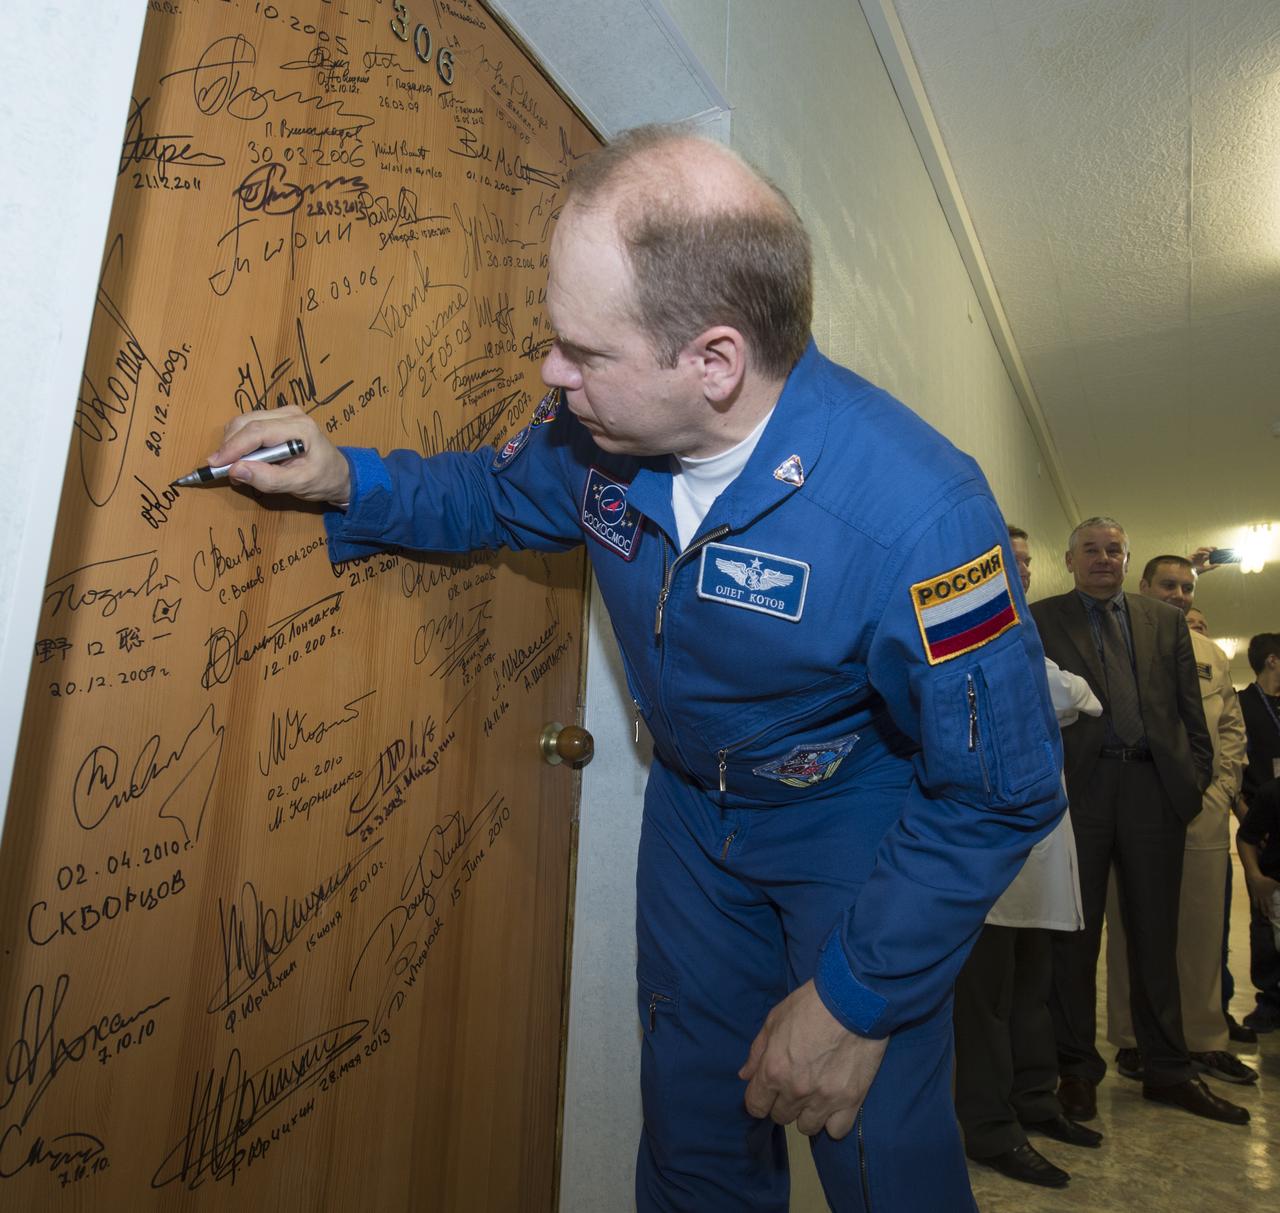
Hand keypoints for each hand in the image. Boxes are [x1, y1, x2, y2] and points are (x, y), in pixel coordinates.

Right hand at [208, 406, 350, 505]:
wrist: (338, 474)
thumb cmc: (323, 479)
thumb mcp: (299, 485)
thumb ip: (268, 479)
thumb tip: (236, 470)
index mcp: (300, 428)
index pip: (257, 432)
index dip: (233, 447)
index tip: (215, 464)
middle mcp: (290, 414)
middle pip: (246, 422)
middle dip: (229, 446)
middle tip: (223, 470)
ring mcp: (283, 413)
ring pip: (244, 422)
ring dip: (233, 444)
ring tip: (236, 468)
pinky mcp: (277, 418)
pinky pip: (249, 425)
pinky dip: (240, 442)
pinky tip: (245, 459)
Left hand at [738, 980, 887, 1138]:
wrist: (853, 1000)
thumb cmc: (809, 1005)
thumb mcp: (774, 1019)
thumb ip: (757, 1051)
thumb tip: (745, 1076)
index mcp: (773, 1070)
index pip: (755, 1106)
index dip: (759, 1099)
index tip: (768, 1091)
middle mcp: (795, 1091)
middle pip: (780, 1117)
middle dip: (783, 1102)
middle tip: (795, 1084)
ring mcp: (824, 1099)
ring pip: (806, 1128)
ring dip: (807, 1113)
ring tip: (815, 1094)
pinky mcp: (850, 1101)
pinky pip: (835, 1131)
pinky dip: (833, 1121)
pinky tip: (834, 1104)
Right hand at [1189, 546, 1217, 574]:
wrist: (1189, 574)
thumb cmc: (1196, 571)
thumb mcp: (1205, 568)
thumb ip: (1212, 567)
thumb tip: (1219, 565)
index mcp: (1201, 559)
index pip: (1207, 553)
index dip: (1212, 551)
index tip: (1217, 550)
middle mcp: (1198, 556)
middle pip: (1204, 549)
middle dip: (1209, 548)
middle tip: (1215, 548)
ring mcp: (1195, 555)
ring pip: (1200, 549)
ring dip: (1206, 549)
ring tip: (1211, 550)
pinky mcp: (1191, 556)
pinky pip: (1197, 552)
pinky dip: (1202, 552)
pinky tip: (1207, 554)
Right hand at [1245, 871, 1279, 916]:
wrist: (1254, 878)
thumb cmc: (1265, 881)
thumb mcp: (1275, 884)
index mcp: (1267, 896)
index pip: (1270, 907)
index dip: (1272, 912)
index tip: (1274, 917)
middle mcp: (1261, 898)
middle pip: (1263, 908)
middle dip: (1267, 913)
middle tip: (1269, 918)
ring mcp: (1257, 897)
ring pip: (1258, 906)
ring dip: (1261, 910)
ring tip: (1264, 915)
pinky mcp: (1253, 895)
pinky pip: (1254, 901)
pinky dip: (1256, 905)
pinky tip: (1257, 907)